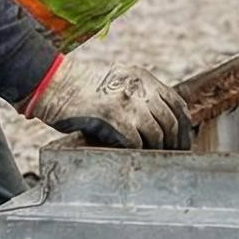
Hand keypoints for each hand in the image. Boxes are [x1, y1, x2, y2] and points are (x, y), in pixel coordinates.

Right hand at [26, 56, 191, 149]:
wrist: (54, 85)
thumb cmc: (81, 89)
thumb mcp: (118, 81)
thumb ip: (139, 94)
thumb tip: (159, 121)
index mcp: (143, 78)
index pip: (177, 103)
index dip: (184, 125)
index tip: (185, 140)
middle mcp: (140, 88)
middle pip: (171, 121)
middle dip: (176, 143)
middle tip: (175, 157)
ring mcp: (128, 104)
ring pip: (157, 134)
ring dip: (158, 151)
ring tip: (156, 161)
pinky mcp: (115, 119)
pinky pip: (136, 143)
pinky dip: (139, 153)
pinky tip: (136, 158)